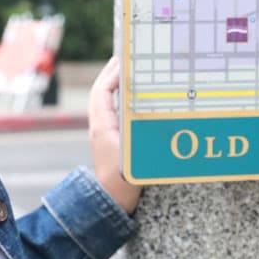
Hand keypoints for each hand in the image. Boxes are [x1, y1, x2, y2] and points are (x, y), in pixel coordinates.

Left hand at [87, 55, 142, 216]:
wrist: (113, 200)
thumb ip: (145, 131)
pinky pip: (110, 112)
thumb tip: (159, 113)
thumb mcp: (137, 151)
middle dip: (111, 75)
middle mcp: (100, 127)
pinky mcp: (110, 140)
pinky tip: (130, 97)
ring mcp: (103, 134)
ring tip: (127, 72)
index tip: (123, 61)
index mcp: (102, 126)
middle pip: (101, 93)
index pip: (102, 92)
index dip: (111, 75)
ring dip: (113, 86)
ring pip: (104, 102)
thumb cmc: (124, 178)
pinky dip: (117, 99)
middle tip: (125, 59)